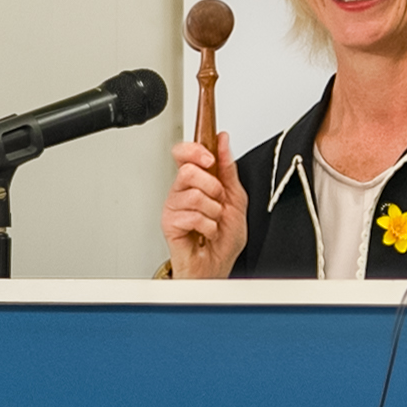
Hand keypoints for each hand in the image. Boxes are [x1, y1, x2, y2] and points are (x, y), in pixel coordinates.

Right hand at [161, 135, 246, 279]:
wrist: (219, 266)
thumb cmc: (224, 238)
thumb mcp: (236, 198)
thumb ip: (229, 169)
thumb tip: (222, 141)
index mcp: (196, 182)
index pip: (183, 153)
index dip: (194, 150)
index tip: (209, 158)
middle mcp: (181, 192)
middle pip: (187, 170)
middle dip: (213, 187)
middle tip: (217, 201)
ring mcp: (174, 207)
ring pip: (193, 194)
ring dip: (213, 210)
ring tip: (213, 221)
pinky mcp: (170, 224)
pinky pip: (192, 216)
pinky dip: (208, 226)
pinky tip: (206, 232)